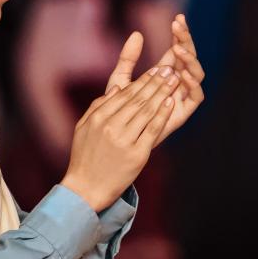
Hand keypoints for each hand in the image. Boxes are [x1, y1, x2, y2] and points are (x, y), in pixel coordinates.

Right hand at [62, 66, 178, 210]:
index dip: (142, 80)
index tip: (155, 70)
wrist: (86, 189)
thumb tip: (117, 89)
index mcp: (98, 118)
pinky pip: (152, 130)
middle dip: (155, 82)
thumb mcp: (83, 128)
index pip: (125, 94)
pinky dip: (162, 115)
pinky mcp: (137, 154)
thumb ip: (99, 106)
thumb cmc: (84, 157)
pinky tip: (170, 102)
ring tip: (173, 80)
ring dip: (162, 93)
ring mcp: (125, 140)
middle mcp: (111, 126)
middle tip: (169, 69)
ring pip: (147, 111)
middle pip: (138, 99)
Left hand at [104, 16, 203, 144]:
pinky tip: (183, 72)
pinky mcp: (183, 113)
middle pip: (188, 58)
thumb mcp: (120, 80)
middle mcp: (176, 84)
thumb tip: (138, 34)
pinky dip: (193, 84)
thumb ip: (128, 59)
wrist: (114, 142)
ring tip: (179, 48)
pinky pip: (196, 97)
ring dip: (190, 59)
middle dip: (186, 41)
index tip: (177, 18)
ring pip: (196, 74)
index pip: (176, 49)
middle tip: (180, 26)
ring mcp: (181, 98)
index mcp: (163, 73)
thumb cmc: (116, 112)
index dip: (179, 34)